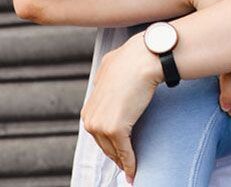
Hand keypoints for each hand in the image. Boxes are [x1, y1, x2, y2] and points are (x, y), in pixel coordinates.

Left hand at [81, 34, 162, 183]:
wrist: (142, 59)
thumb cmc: (131, 61)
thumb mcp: (110, 71)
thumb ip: (106, 83)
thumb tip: (107, 85)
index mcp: (88, 106)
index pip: (98, 132)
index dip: (109, 144)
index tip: (117, 152)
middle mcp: (90, 117)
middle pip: (104, 144)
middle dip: (115, 155)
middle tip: (126, 166)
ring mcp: (100, 124)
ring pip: (113, 150)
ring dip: (123, 161)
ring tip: (131, 170)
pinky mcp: (114, 129)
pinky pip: (124, 151)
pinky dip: (130, 163)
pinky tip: (134, 171)